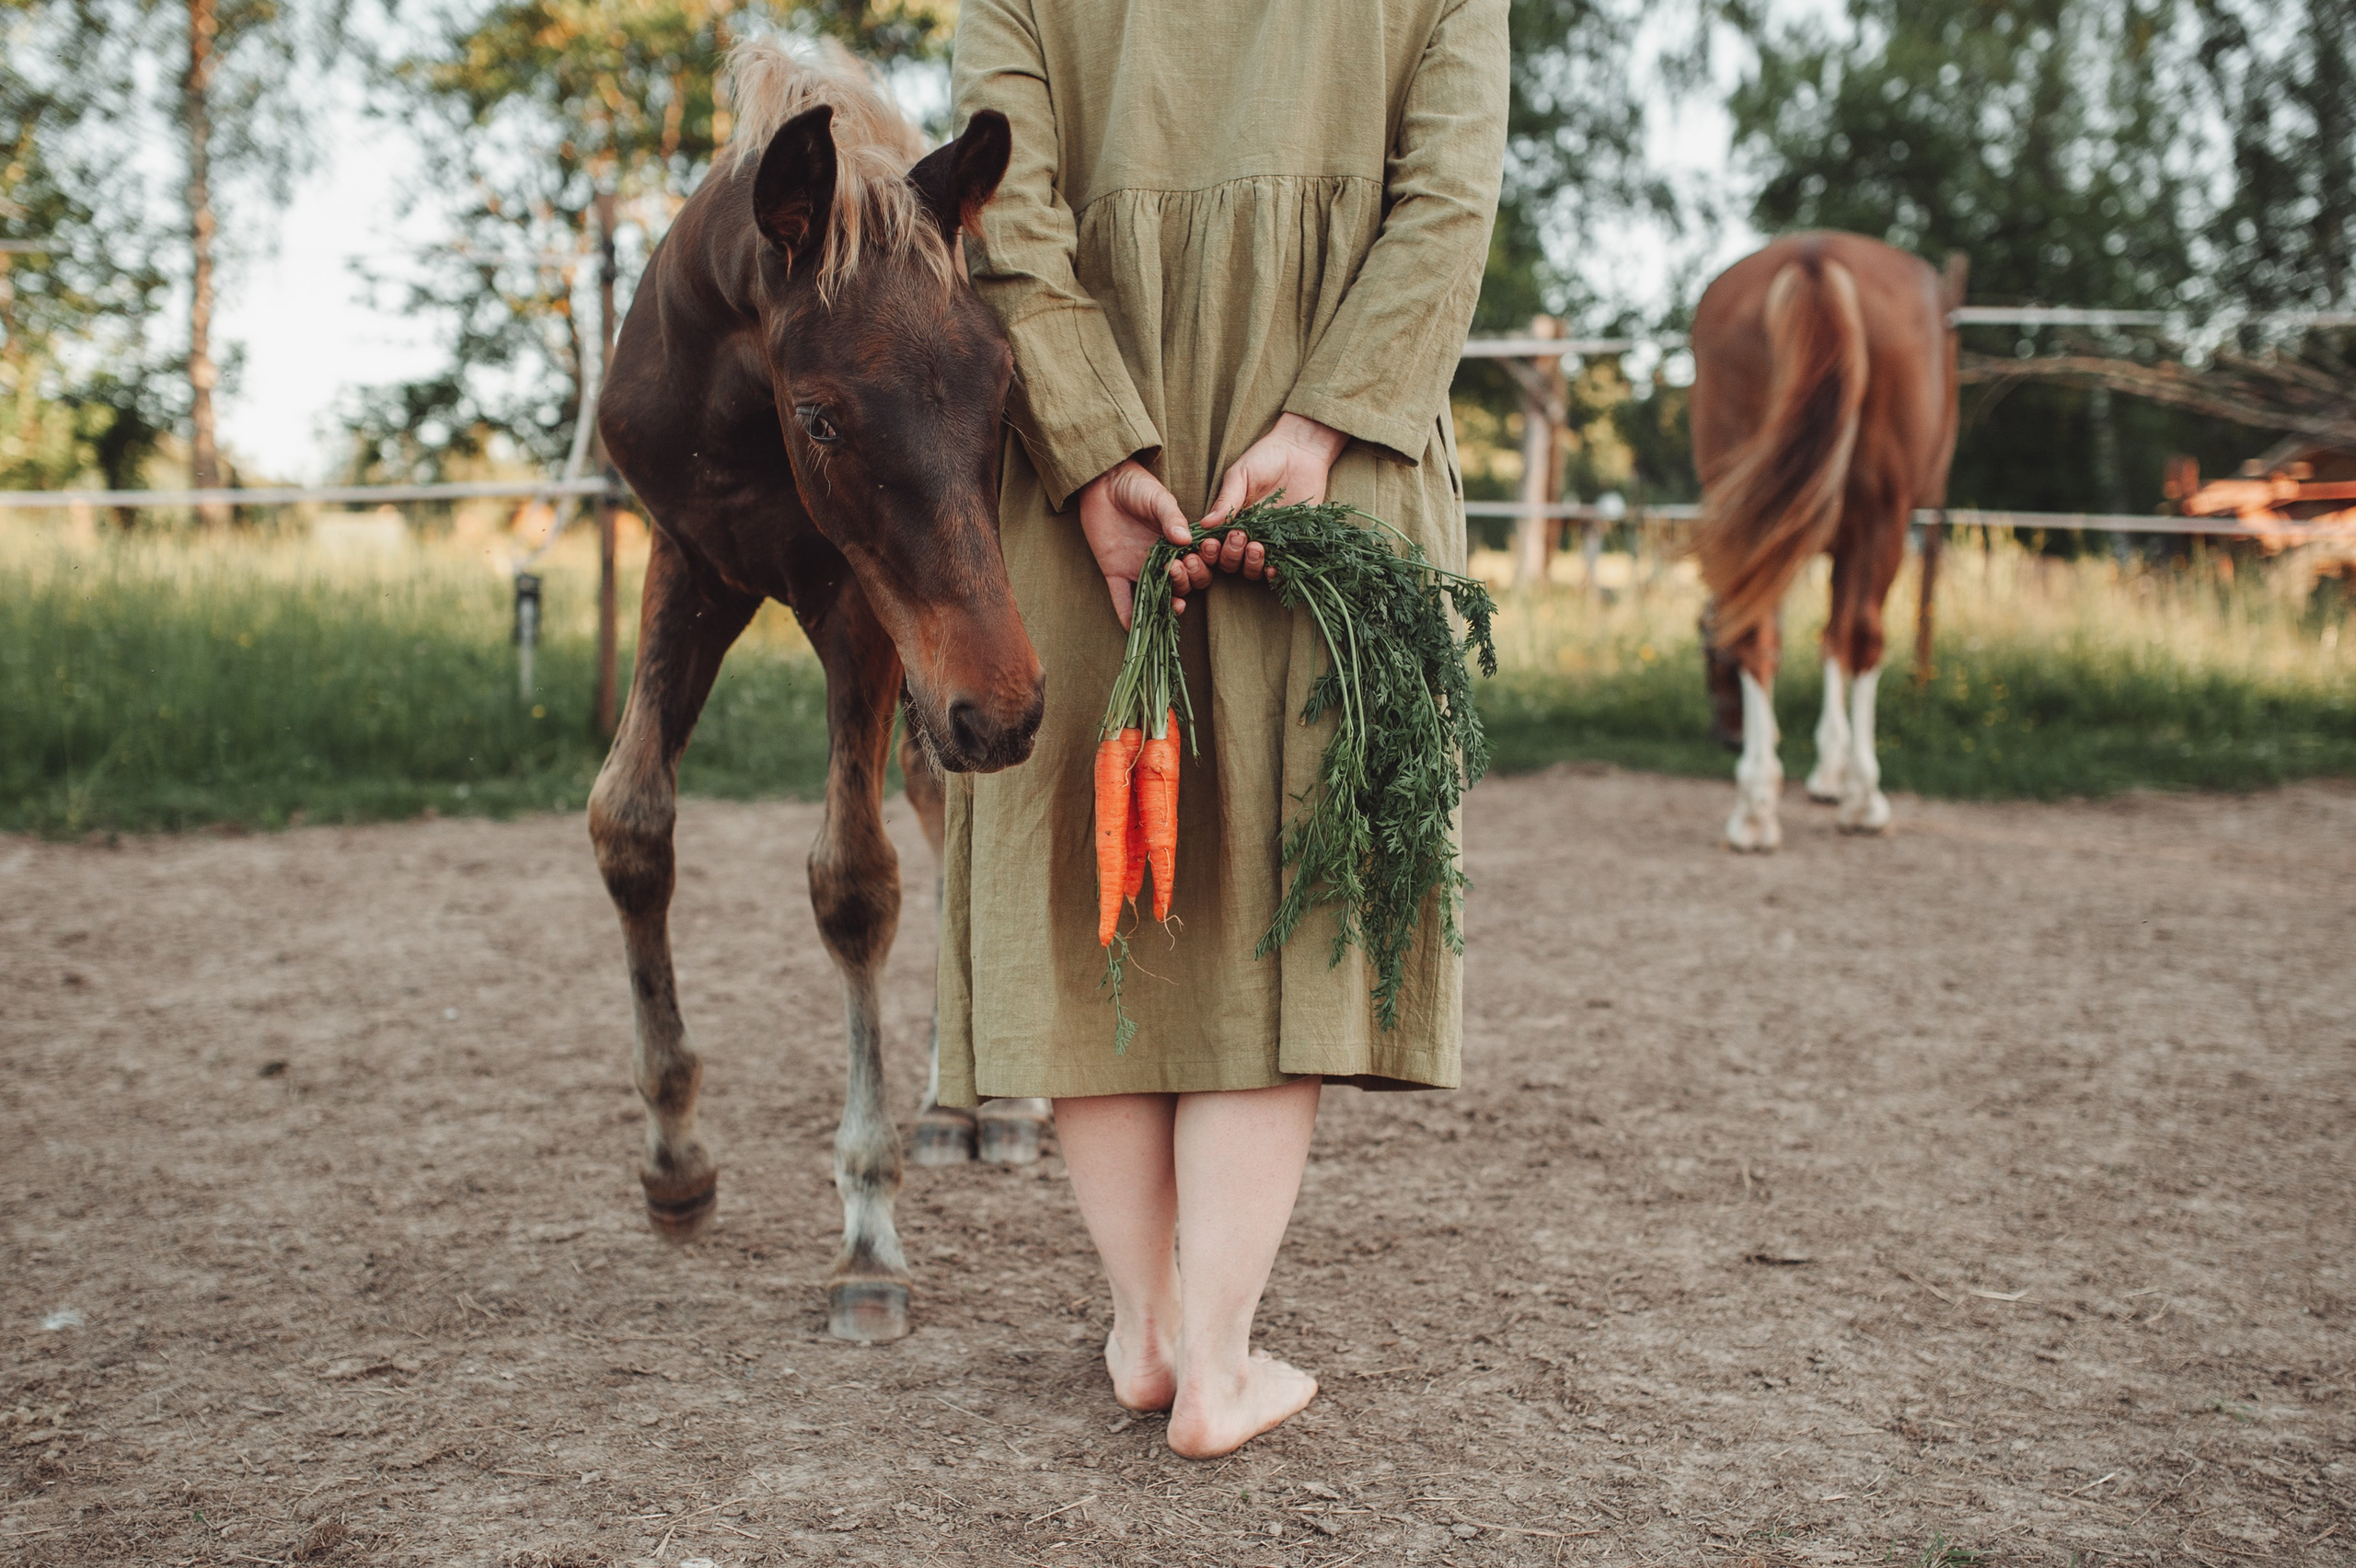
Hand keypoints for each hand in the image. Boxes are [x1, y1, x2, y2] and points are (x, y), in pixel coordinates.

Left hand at [1077, 459, 1209, 628]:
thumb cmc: (1136, 486)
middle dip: (1185, 583)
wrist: (1103, 482)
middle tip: (1178, 571)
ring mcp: (1139, 568)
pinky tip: (1132, 627)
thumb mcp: (1158, 498)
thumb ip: (1171, 517)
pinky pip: (1122, 598)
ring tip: (1173, 607)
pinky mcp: (1115, 572)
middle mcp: (1161, 561)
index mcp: (1177, 544)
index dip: (1199, 567)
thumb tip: (1185, 539)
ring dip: (1165, 605)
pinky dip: (1127, 614)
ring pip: (1157, 595)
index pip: (1196, 565)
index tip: (1195, 560)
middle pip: (1181, 584)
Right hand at [1196, 414, 1346, 583]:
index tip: (1211, 543)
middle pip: (1231, 562)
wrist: (1301, 451)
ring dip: (1251, 564)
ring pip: (1253, 569)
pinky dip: (1274, 572)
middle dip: (1231, 555)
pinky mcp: (1292, 544)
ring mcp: (1269, 542)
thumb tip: (1204, 525)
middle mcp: (1247, 536)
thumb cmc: (1265, 458)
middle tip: (1238, 537)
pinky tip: (1273, 567)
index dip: (1210, 551)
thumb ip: (1226, 501)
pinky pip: (1281, 567)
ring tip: (1256, 546)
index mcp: (1229, 521)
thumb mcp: (1240, 476)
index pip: (1214, 546)